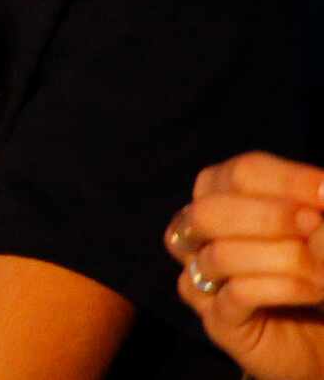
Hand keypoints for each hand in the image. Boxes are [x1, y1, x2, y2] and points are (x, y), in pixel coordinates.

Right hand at [166, 153, 323, 378]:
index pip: (241, 173)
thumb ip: (317, 213)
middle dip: (272, 217)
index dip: (288, 180)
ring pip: (222, 255)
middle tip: (316, 225)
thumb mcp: (319, 232)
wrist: (322, 335)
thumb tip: (322, 196)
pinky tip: (313, 291)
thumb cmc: (318, 270)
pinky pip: (237, 294)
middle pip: (211, 210)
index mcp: (220, 194)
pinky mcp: (217, 320)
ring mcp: (201, 277)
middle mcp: (197, 233)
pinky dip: (283, 288)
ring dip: (286, 259)